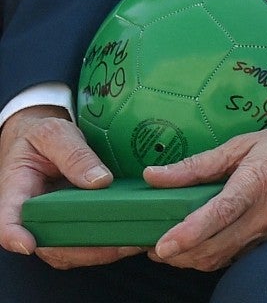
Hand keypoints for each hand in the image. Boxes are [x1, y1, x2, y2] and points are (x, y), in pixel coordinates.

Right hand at [0, 105, 142, 268]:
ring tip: (135, 241)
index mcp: (16, 191)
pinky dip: (109, 246)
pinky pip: (86, 246)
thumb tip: (99, 180)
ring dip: (102, 252)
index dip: (14, 234)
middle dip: (83, 249)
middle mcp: (31, 216)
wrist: (44, 141)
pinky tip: (134, 237)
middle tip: (119, 243)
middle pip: (48, 244)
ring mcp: (51, 225)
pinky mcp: (71, 227)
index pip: (6, 219)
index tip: (28, 243)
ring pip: (70, 252)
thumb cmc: (42, 137)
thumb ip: (74, 155)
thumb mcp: (54, 134)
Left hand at [144, 109, 266, 270]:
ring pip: (224, 258)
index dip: (188, 233)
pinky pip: (241, 255)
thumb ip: (200, 164)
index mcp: (257, 183)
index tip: (162, 245)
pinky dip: (218, 254)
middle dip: (180, 256)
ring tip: (177, 246)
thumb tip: (155, 175)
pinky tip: (209, 241)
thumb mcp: (248, 142)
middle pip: (214, 249)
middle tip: (155, 246)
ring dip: (195, 259)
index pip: (219, 215)